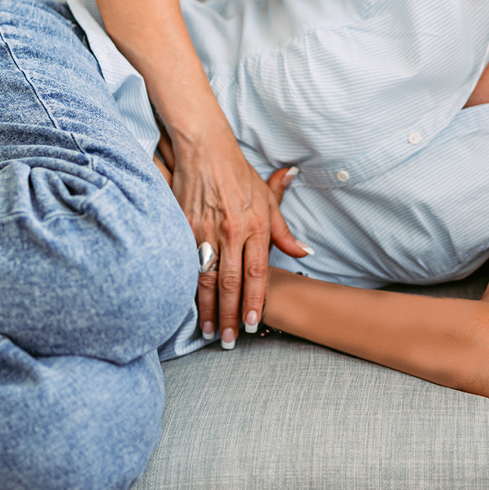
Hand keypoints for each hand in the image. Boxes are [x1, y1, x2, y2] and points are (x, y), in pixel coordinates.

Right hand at [154, 121, 309, 349]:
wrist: (205, 151)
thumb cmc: (239, 176)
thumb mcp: (268, 201)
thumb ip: (284, 232)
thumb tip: (305, 252)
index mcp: (254, 227)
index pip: (257, 272)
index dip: (255, 300)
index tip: (254, 323)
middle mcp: (230, 232)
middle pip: (231, 282)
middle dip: (232, 314)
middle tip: (230, 339)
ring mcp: (204, 230)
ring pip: (206, 278)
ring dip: (209, 308)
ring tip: (211, 330)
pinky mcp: (183, 227)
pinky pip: (186, 263)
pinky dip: (188, 287)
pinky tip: (189, 305)